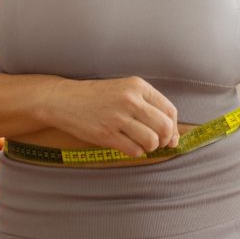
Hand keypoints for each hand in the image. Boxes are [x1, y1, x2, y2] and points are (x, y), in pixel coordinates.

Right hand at [42, 76, 179, 156]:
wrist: (65, 100)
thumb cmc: (98, 96)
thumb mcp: (125, 90)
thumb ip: (148, 106)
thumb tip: (173, 135)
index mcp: (138, 86)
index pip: (169, 110)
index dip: (174, 127)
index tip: (171, 136)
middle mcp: (131, 100)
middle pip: (164, 127)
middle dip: (166, 140)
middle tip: (158, 143)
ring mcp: (118, 118)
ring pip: (152, 141)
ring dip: (150, 147)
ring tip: (141, 143)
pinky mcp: (107, 134)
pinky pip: (134, 150)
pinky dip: (136, 152)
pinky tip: (128, 146)